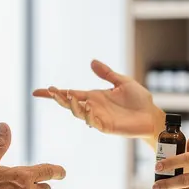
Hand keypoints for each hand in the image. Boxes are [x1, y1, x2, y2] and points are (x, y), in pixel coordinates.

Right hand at [31, 59, 161, 138]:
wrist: (151, 115)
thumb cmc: (139, 99)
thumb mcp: (122, 82)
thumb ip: (107, 73)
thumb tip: (92, 61)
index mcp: (94, 96)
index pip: (70, 94)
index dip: (54, 94)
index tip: (37, 91)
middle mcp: (93, 107)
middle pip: (69, 104)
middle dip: (58, 98)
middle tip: (51, 91)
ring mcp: (98, 118)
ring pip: (78, 113)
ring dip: (72, 105)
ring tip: (68, 96)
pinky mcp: (106, 126)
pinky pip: (93, 122)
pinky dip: (88, 115)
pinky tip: (87, 106)